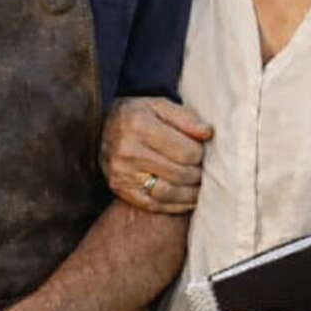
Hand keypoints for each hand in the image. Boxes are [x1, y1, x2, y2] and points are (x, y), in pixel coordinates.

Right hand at [100, 96, 211, 213]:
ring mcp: (121, 172)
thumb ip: (186, 117)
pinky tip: (187, 198)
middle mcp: (127, 150)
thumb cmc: (137, 114)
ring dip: (191, 193)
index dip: (202, 153)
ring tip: (199, 184)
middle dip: (198, 173)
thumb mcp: (159, 105)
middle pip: (180, 173)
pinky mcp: (119, 188)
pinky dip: (176, 205)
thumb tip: (208, 134)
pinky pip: (154, 205)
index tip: (202, 150)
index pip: (187, 151)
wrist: (102, 127)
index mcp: (139, 125)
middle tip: (203, 169)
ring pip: (169, 193)